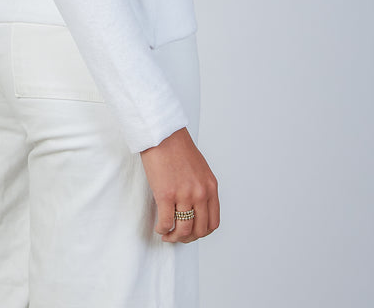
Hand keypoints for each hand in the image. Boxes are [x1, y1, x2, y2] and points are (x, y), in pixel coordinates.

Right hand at [139, 127, 219, 242]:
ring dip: (174, 237)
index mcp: (210, 187)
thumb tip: (195, 209)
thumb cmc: (177, 147)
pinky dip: (162, 229)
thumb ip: (200, 189)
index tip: (192, 232)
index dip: (202, 233)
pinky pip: (166, 222)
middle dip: (188, 238)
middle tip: (178, 236)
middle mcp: (200, 193)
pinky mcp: (166, 194)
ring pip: (183, 230)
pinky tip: (159, 227)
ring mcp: (184, 195)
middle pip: (199, 230)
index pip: (213, 222)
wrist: (162, 134)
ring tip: (167, 234)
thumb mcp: (199, 169)